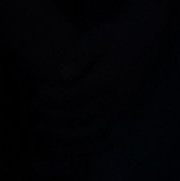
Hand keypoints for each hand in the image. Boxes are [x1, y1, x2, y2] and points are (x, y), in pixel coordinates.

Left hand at [24, 15, 156, 177]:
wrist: (144, 39)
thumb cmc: (115, 35)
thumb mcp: (97, 37)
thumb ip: (79, 55)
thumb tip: (62, 75)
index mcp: (108, 79)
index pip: (74, 96)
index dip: (52, 97)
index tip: (37, 90)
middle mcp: (117, 98)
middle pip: (81, 116)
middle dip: (55, 116)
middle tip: (35, 109)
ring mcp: (122, 108)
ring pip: (92, 132)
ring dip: (65, 135)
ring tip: (44, 128)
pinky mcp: (123, 113)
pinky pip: (104, 137)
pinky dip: (84, 145)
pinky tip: (65, 142)